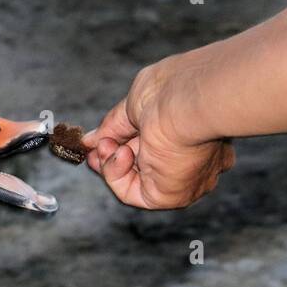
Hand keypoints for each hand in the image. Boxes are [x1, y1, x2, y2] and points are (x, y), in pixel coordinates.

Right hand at [82, 59, 236, 208]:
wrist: (188, 102)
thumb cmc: (176, 91)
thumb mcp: (139, 102)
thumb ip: (115, 125)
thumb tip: (90, 140)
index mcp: (197, 132)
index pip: (159, 145)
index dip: (126, 141)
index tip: (104, 136)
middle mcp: (196, 160)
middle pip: (144, 164)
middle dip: (113, 155)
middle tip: (96, 146)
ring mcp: (184, 180)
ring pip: (135, 179)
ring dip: (110, 161)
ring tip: (106, 144)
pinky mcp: (170, 195)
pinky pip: (131, 192)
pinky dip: (114, 174)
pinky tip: (119, 153)